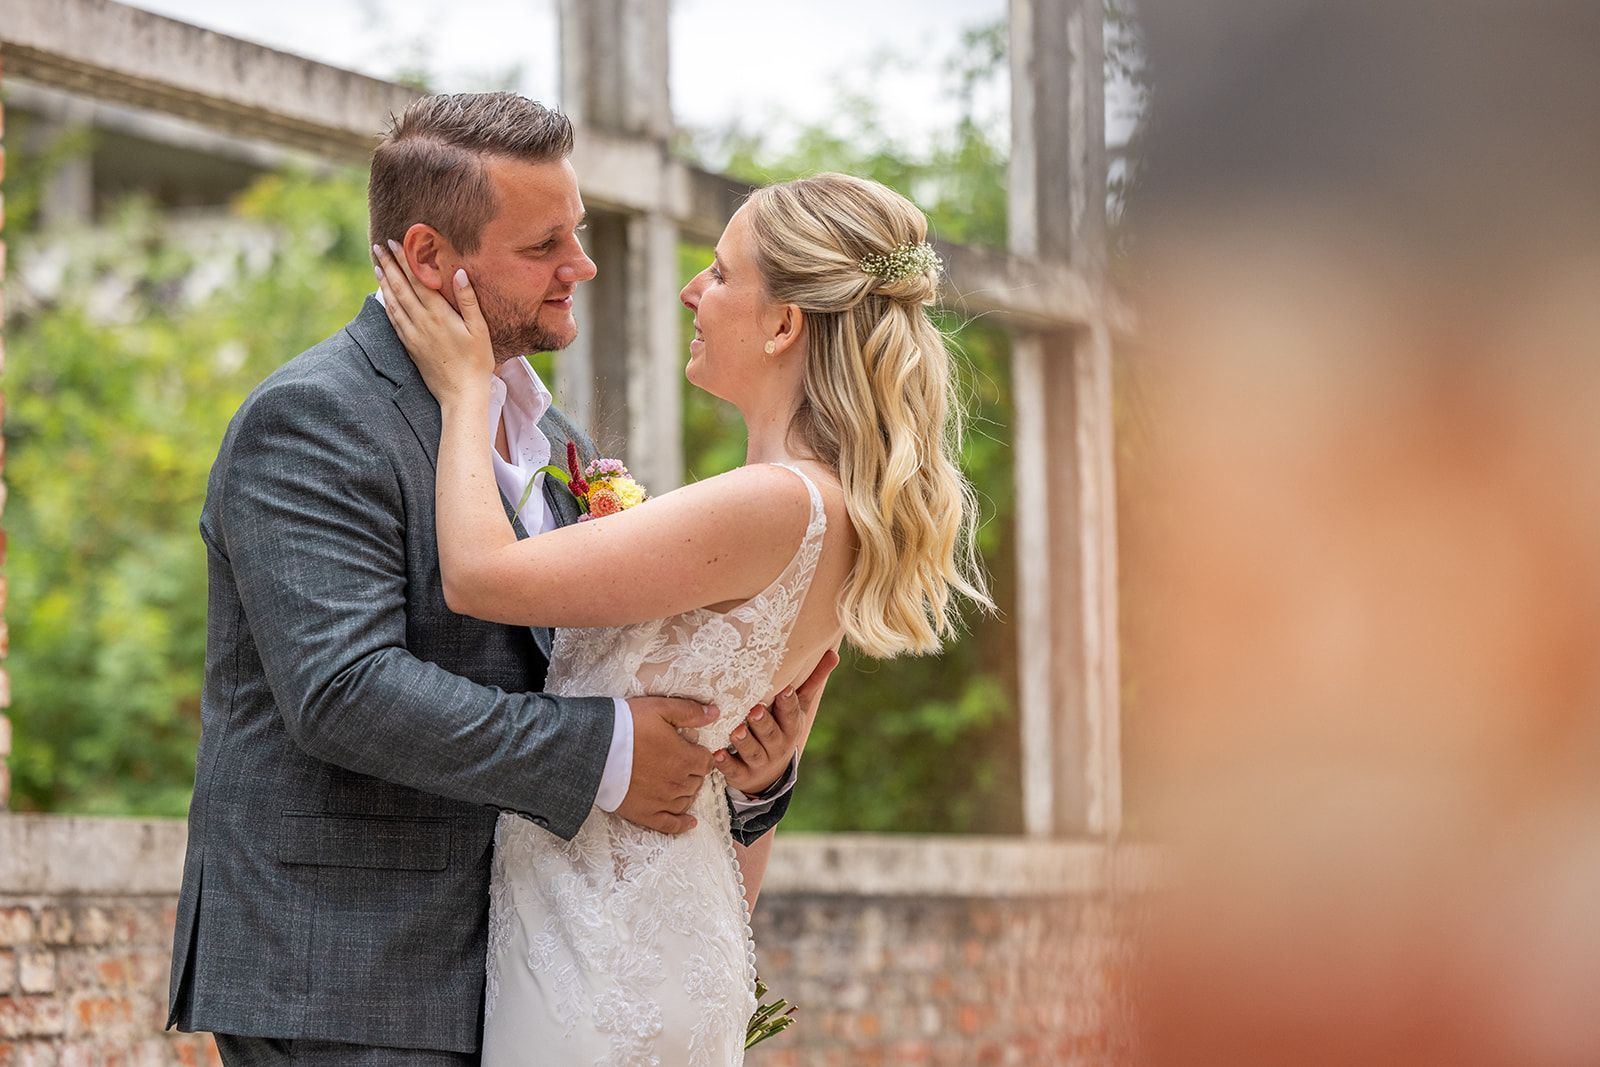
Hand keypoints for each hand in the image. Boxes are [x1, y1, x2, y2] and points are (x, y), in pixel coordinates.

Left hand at [371, 240, 493, 401]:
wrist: (460, 394)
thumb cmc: (477, 362)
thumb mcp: (479, 329)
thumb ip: (468, 300)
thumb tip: (458, 273)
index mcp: (439, 314)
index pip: (418, 280)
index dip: (406, 260)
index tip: (396, 243)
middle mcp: (421, 322)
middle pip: (401, 288)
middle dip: (390, 265)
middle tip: (379, 248)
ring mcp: (413, 335)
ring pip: (394, 303)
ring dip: (384, 282)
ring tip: (377, 266)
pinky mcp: (410, 347)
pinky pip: (394, 320)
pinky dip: (387, 304)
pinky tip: (384, 296)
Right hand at [613, 697, 719, 834]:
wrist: (594, 749)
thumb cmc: (627, 726)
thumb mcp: (660, 708)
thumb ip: (689, 712)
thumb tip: (714, 713)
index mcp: (685, 759)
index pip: (706, 762)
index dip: (700, 755)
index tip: (692, 750)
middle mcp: (678, 783)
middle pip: (697, 781)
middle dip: (693, 772)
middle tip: (681, 763)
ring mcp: (662, 801)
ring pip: (687, 800)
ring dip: (688, 792)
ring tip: (680, 784)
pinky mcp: (645, 814)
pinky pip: (670, 824)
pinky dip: (682, 824)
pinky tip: (690, 822)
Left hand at [718, 649, 839, 795]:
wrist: (770, 774)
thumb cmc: (783, 728)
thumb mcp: (799, 708)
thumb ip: (812, 682)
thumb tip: (833, 654)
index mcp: (791, 727)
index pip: (792, 715)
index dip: (788, 704)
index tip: (785, 690)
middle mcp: (778, 746)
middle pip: (771, 734)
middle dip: (763, 723)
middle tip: (754, 710)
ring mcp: (760, 762)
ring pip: (753, 752)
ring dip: (744, 742)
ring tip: (735, 731)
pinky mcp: (742, 775)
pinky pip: (734, 771)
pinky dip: (724, 763)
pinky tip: (716, 754)